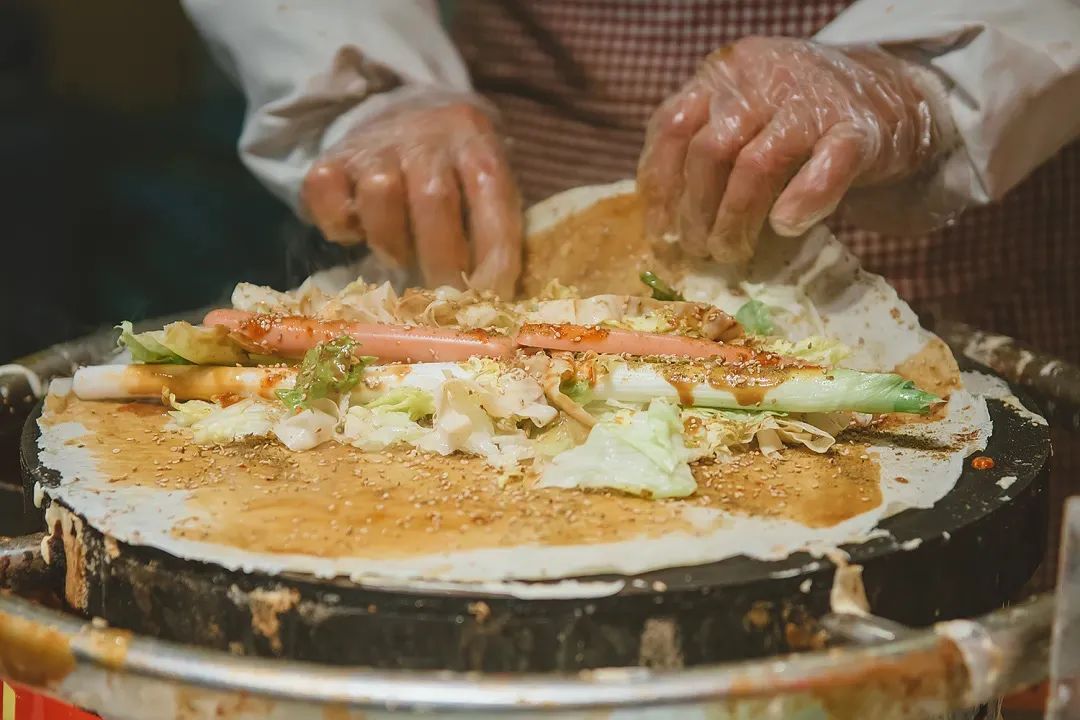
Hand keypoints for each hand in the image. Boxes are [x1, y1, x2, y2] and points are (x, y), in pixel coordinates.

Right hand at [302, 97, 521, 297]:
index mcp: (474, 140)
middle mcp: (425, 136)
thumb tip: (497, 296)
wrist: (398, 116)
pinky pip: (326, 193)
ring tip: (399, 257)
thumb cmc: (451, 172)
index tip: (493, 296)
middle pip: (434, 198)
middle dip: (442, 259)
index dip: (495, 252)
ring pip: (380, 192)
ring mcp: (375, 144)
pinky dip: (339, 224)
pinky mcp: (331, 158)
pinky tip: (356, 232)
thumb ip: (494, 226)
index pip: (493, 195)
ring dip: (391, 241)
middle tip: (445, 297)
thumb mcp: (483, 186)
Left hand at [638, 37, 940, 262]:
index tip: (659, 233)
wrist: (892, 98)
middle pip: (710, 151)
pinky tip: (786, 228)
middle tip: (699, 251)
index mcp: (726, 74)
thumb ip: (706, 148)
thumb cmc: (801, 124)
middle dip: (696, 212)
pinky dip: (802, 201)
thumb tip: (664, 223)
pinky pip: (826, 167)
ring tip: (731, 254)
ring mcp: (813, 100)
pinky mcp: (859, 129)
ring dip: (735, 220)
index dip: (660, 186)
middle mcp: (764, 78)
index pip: (673, 126)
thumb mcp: (747, 117)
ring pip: (756, 164)